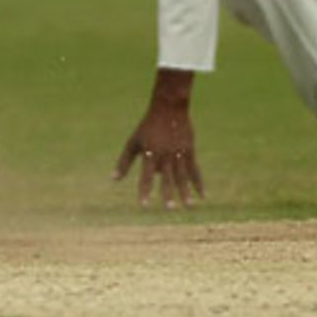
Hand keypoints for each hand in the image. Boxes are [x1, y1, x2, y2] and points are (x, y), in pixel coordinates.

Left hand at [112, 76, 202, 208]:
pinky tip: (203, 195)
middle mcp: (164, 154)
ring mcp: (178, 152)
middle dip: (168, 192)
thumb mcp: (134, 142)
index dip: (144, 190)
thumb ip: (124, 162)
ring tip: (187, 205)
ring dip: (185, 191)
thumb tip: (113, 180)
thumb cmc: (147, 127)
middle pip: (166, 176)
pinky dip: (199, 183)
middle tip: (169, 208)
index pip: (145, 175)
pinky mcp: (189, 150)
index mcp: (149, 152)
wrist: (168, 108)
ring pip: (182, 175)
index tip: (144, 205)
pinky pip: (195, 170)